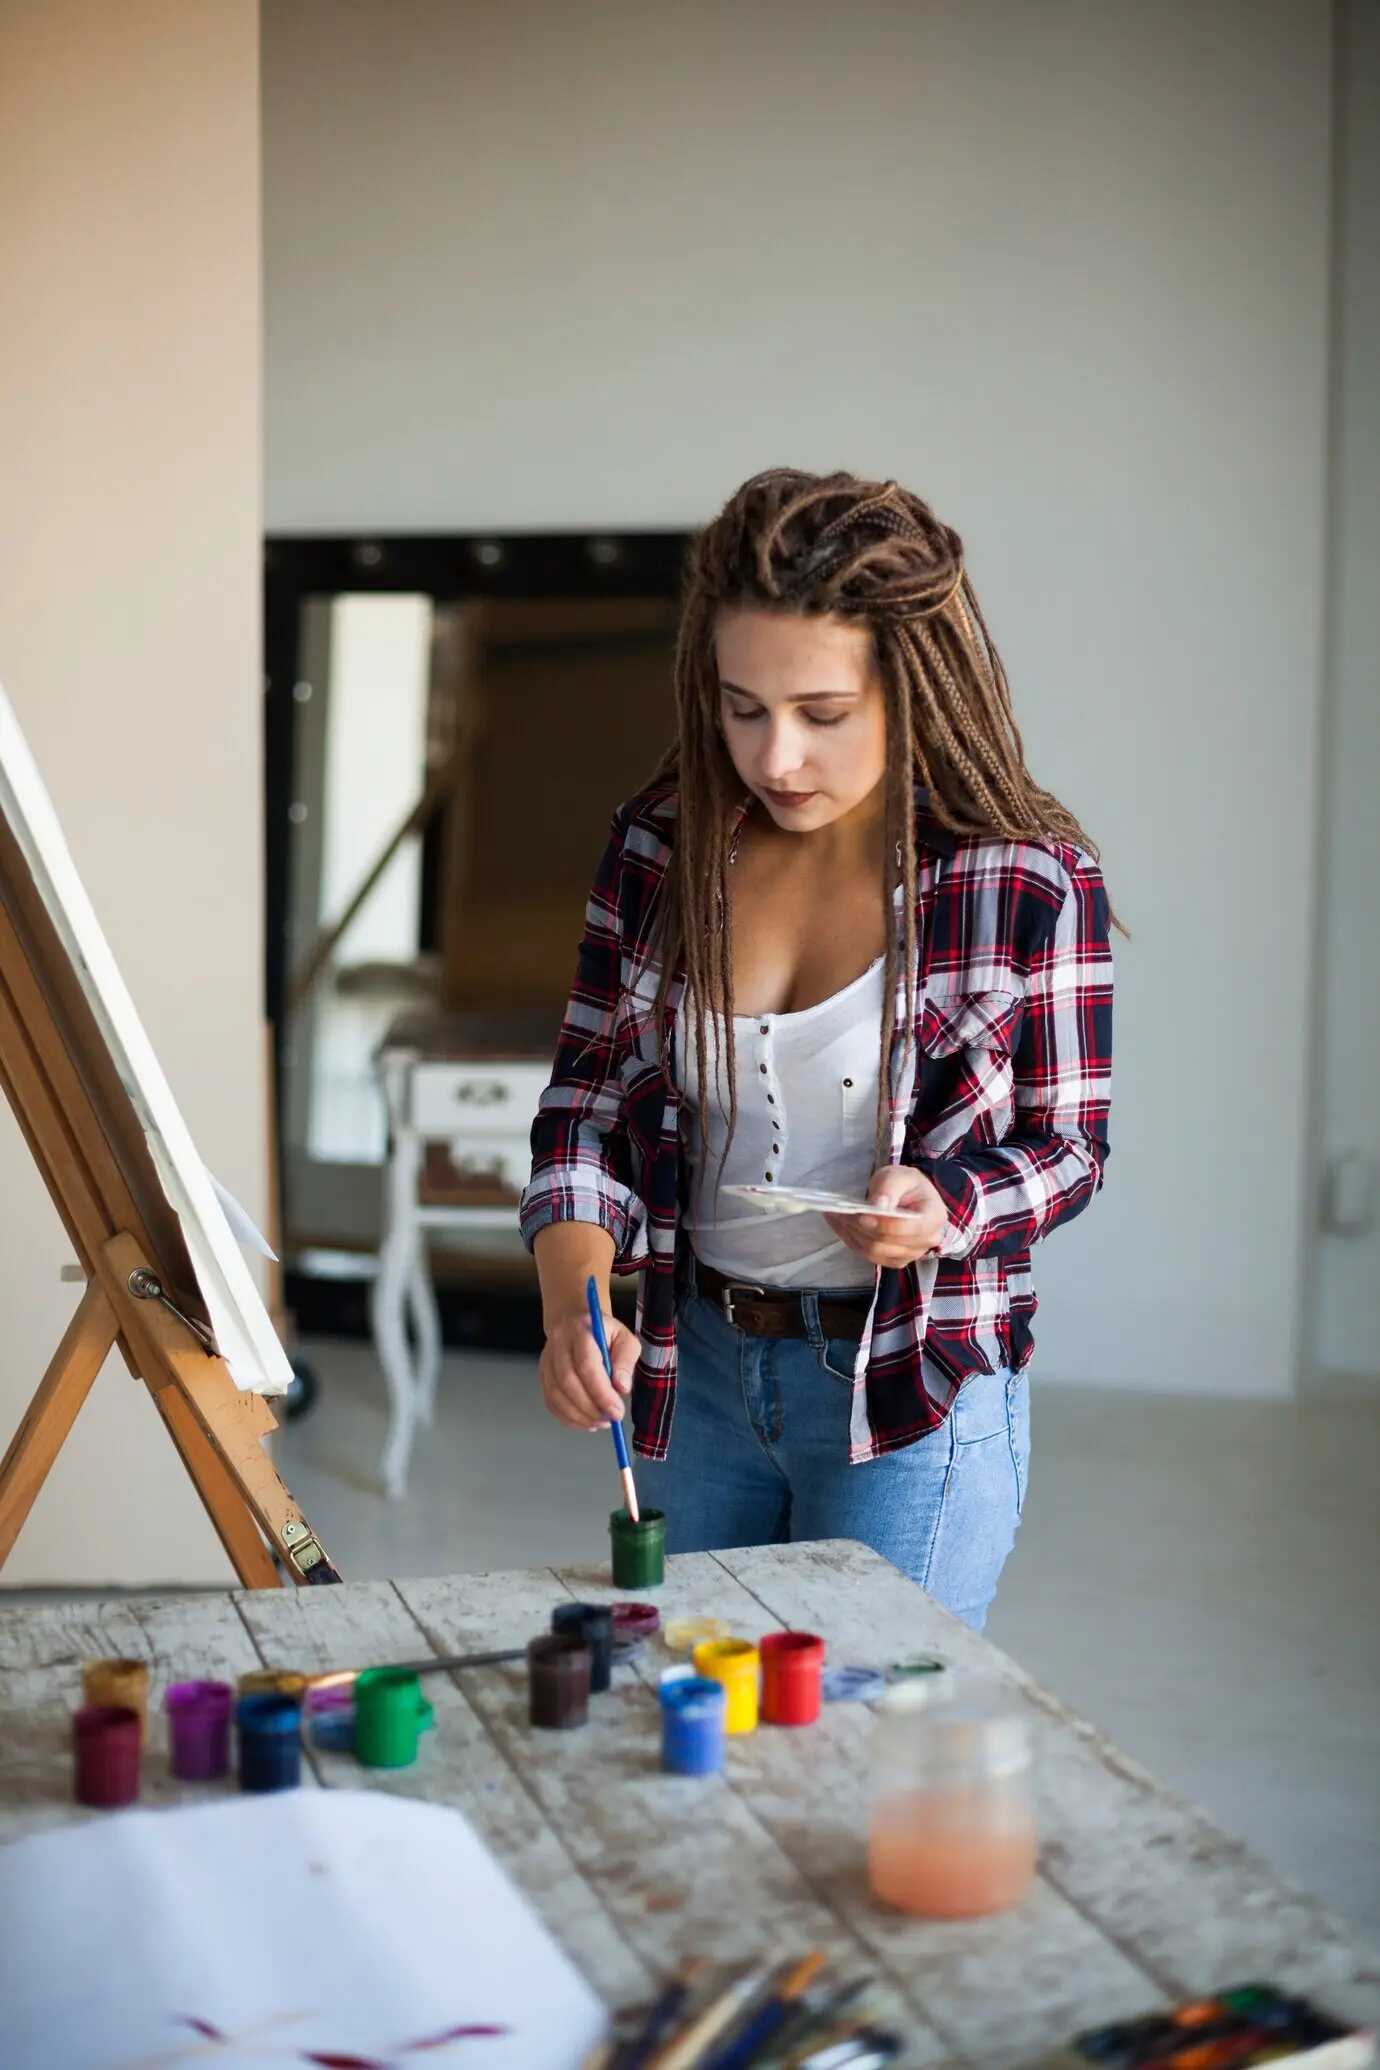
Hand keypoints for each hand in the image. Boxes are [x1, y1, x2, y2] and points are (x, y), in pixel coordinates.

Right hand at [538, 1310, 641, 1432]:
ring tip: (599, 1423)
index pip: (587, 1365)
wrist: (574, 1322)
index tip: (617, 1411)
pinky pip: (549, 1401)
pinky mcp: (542, 1374)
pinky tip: (585, 1422)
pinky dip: (566, 1417)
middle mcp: (558, 1344)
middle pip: (568, 1381)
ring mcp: (546, 1360)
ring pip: (555, 1394)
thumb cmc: (604, 1333)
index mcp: (581, 1331)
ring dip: (578, 1415)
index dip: (601, 1393)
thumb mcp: (625, 1338)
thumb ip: (626, 1360)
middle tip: (609, 1420)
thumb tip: (622, 1388)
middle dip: (589, 1407)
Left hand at [825, 1166, 947, 1267]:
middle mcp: (926, 1241)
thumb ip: (889, 1188)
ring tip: (835, 1216)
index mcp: (933, 1218)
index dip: (880, 1224)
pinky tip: (840, 1226)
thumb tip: (877, 1206)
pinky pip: (869, 1256)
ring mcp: (911, 1254)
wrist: (910, 1198)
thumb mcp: (899, 1175)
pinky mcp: (895, 1260)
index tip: (859, 1214)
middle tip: (838, 1211)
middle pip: (886, 1242)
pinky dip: (852, 1241)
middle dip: (859, 1227)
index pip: (904, 1228)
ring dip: (851, 1234)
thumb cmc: (907, 1185)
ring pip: (874, 1252)